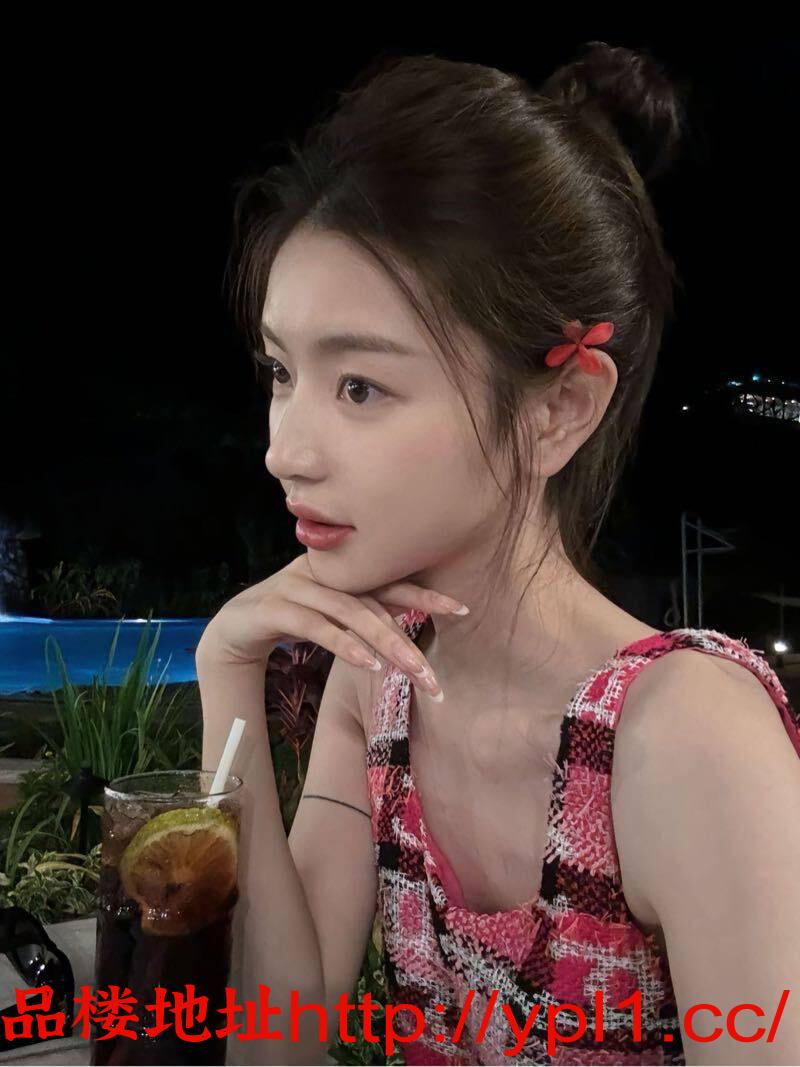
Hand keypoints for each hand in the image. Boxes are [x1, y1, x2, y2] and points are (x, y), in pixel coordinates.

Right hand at [195, 553, 466, 695]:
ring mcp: (299, 587)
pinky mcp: (277, 608)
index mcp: (342, 572)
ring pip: (351, 614)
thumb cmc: (292, 620)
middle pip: (375, 603)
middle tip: (434, 673)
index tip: (463, 609)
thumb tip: (408, 632)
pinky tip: (369, 664)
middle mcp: (324, 574)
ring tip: (412, 671)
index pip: (390, 580)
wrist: (234, 625)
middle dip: (409, 637)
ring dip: (385, 643)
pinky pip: (318, 626)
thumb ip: (364, 614)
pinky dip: (345, 645)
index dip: (426, 593)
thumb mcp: (333, 616)